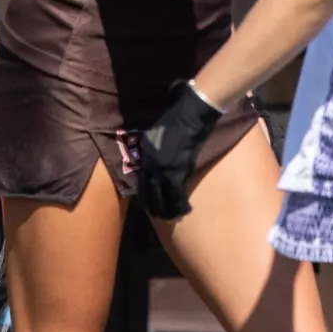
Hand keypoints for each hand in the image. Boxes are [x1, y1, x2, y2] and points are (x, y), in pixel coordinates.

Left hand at [138, 81, 222, 219]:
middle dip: (154, 206)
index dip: (145, 194)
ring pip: (162, 197)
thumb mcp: (156, 133)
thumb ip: (152, 149)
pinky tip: (185, 211)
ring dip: (167, 210)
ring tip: (171, 217)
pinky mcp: (177, 171)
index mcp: (144, 153)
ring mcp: (162, 168)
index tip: (148, 204)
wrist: (190, 114)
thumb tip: (153, 161)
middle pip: (148, 192)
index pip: (141, 180)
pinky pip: (176, 195)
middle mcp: (150, 163)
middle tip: (159, 215)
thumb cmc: (176, 119)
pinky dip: (180, 205)